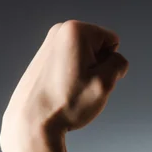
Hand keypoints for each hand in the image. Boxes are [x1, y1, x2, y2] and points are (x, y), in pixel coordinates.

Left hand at [0, 20, 128, 144]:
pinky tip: (60, 89)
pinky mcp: (43, 56)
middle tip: (82, 85)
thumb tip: (115, 59)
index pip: (113, 41)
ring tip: (70, 88)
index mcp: (76, 30)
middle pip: (98, 46)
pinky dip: (71, 75)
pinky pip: (71, 63)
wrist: (33, 121)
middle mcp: (60, 30)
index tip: (91, 77)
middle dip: (97, 66)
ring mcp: (49, 43)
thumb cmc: (68, 103)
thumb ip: (119, 64)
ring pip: (85, 56)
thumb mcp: (106, 83)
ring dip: (85, 72)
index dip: (109, 63)